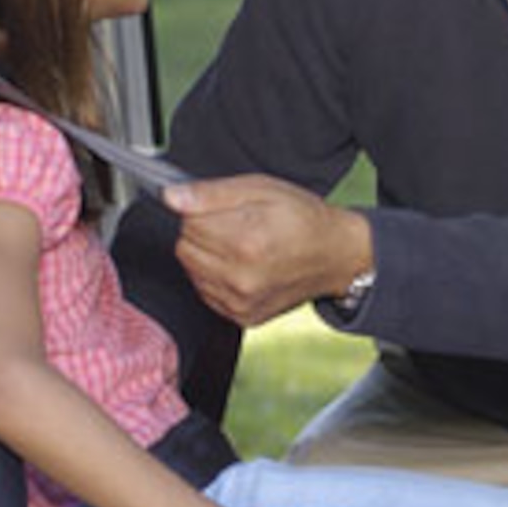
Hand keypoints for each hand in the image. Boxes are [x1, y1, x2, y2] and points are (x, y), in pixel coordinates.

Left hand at [164, 175, 371, 326]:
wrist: (336, 257)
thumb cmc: (303, 219)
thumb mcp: (263, 190)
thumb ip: (212, 193)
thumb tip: (171, 197)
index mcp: (246, 241)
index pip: (187, 222)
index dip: (203, 209)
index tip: (225, 209)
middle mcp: (241, 277)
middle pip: (185, 248)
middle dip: (202, 232)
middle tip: (234, 225)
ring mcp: (241, 302)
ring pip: (192, 271)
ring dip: (207, 256)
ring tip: (240, 246)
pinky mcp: (242, 316)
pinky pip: (205, 292)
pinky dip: (215, 277)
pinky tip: (240, 267)